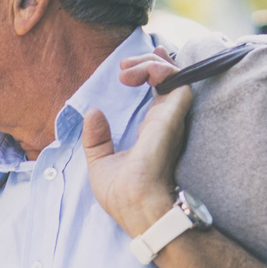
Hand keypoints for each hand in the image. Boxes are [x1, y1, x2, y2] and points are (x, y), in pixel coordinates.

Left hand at [84, 51, 193, 239]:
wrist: (134, 204)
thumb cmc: (122, 194)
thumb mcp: (101, 162)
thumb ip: (97, 139)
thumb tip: (92, 113)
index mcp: (152, 129)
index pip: (160, 93)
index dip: (152, 73)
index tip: (132, 67)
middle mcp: (165, 120)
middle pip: (169, 78)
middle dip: (148, 63)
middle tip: (123, 68)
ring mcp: (171, 116)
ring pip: (174, 73)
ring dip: (149, 63)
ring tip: (125, 72)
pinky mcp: (173, 114)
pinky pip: (174, 79)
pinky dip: (155, 68)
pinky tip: (133, 76)